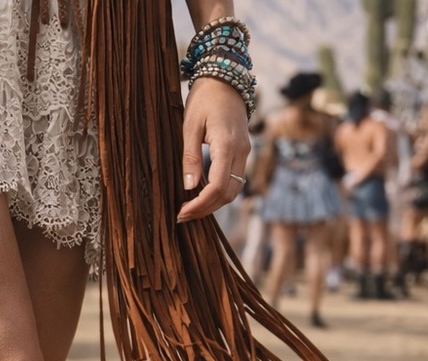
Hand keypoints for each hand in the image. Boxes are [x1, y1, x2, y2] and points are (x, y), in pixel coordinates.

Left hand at [177, 77, 251, 222]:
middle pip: (228, 194)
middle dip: (206, 209)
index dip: (201, 205)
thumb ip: (190, 158)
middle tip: (182, 215)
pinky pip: (234, 179)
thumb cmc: (204, 99)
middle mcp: (242, 151)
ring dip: (213, 204)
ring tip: (190, 208)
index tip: (182, 212)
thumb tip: (189, 187)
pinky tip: (200, 194)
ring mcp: (245, 152)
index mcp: (228, 145)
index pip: (218, 186)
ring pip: (233, 190)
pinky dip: (219, 192)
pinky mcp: (243, 151)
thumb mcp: (190, 127)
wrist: (226, 78)